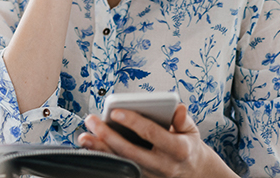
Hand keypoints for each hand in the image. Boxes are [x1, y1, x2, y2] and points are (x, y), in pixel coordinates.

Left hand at [78, 104, 237, 177]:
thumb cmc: (187, 146)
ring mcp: (151, 175)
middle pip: (131, 152)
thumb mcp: (191, 131)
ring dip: (101, 150)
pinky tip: (91, 148)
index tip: (115, 111)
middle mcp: (163, 165)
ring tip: (84, 137)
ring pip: (122, 163)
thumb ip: (183, 119)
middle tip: (92, 121)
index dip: (133, 122)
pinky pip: (121, 169)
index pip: (151, 133)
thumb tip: (177, 108)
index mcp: (178, 149)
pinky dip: (105, 158)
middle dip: (108, 136)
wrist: (195, 173)